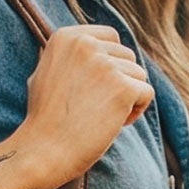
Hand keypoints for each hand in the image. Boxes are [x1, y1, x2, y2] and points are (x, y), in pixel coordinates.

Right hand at [19, 24, 155, 182]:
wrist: (42, 152)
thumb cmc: (44, 121)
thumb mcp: (47, 74)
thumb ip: (70, 57)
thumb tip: (94, 47)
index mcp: (67, 37)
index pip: (111, 38)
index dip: (110, 64)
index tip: (93, 88)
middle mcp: (87, 44)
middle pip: (127, 56)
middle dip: (119, 82)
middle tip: (95, 108)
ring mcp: (106, 65)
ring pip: (138, 75)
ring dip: (128, 98)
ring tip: (102, 118)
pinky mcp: (123, 88)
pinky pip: (146, 93)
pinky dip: (135, 112)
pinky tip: (114, 124)